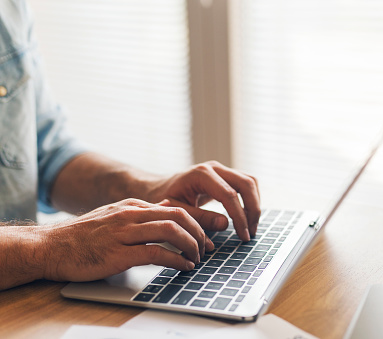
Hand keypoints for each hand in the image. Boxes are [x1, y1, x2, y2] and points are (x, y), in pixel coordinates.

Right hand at [40, 198, 212, 281]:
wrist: (50, 247)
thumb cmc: (82, 236)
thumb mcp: (113, 215)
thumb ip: (140, 213)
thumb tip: (166, 208)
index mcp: (132, 206)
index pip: (175, 208)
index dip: (196, 222)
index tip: (207, 236)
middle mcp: (130, 215)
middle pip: (178, 216)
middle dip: (198, 233)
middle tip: (206, 248)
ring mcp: (124, 233)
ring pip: (170, 231)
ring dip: (190, 246)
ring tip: (196, 258)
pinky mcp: (118, 253)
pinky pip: (156, 254)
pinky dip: (175, 261)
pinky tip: (183, 267)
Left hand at [144, 161, 260, 241]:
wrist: (158, 187)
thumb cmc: (164, 199)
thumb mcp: (177, 211)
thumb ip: (199, 218)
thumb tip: (225, 225)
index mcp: (201, 175)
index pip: (229, 194)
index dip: (239, 216)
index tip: (243, 235)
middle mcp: (214, 168)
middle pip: (246, 183)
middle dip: (252, 209)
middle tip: (250, 232)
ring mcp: (221, 169)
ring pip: (250, 181)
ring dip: (254, 204)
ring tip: (251, 227)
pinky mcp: (225, 175)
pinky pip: (246, 184)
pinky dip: (251, 200)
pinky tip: (247, 218)